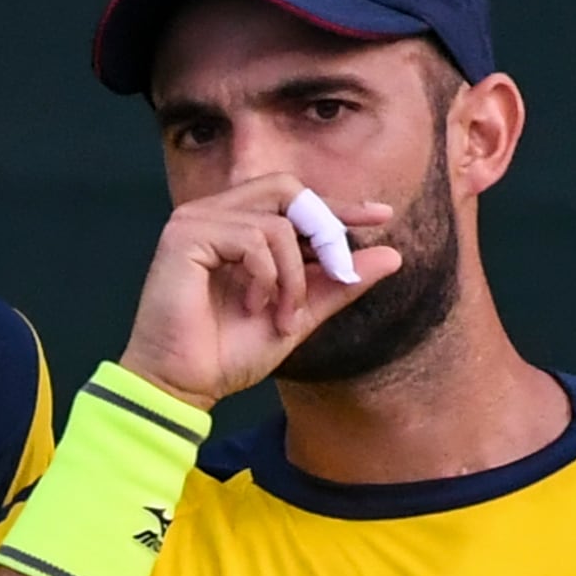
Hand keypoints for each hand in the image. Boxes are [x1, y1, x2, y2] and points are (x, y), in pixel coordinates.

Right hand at [119, 174, 400, 410]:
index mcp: (234, 227)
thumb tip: (393, 256)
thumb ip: (336, 284)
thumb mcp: (297, 316)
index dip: (337, 206)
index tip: (381, 216)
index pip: (293, 199)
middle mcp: (213, 214)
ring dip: (293, 275)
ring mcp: (195, 220)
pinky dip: (267, 276)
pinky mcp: (184, 236)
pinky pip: (252, 238)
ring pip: (276, 221)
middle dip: (322, 229)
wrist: (182, 386)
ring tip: (282, 315)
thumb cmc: (226, 355)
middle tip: (337, 269)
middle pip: (286, 189)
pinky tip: (253, 306)